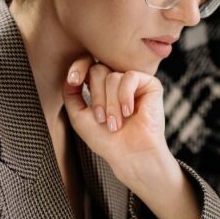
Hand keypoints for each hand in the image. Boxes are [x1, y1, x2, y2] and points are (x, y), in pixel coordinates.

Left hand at [63, 56, 198, 218]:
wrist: (131, 154)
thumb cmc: (106, 140)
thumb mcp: (79, 117)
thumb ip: (70, 95)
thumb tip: (69, 75)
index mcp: (100, 86)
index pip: (87, 64)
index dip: (78, 67)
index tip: (73, 80)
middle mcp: (117, 81)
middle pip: (98, 70)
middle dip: (97, 98)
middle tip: (102, 120)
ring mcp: (133, 82)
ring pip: (113, 76)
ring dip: (111, 103)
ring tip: (116, 123)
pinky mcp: (150, 84)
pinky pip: (130, 77)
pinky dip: (125, 96)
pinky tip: (129, 112)